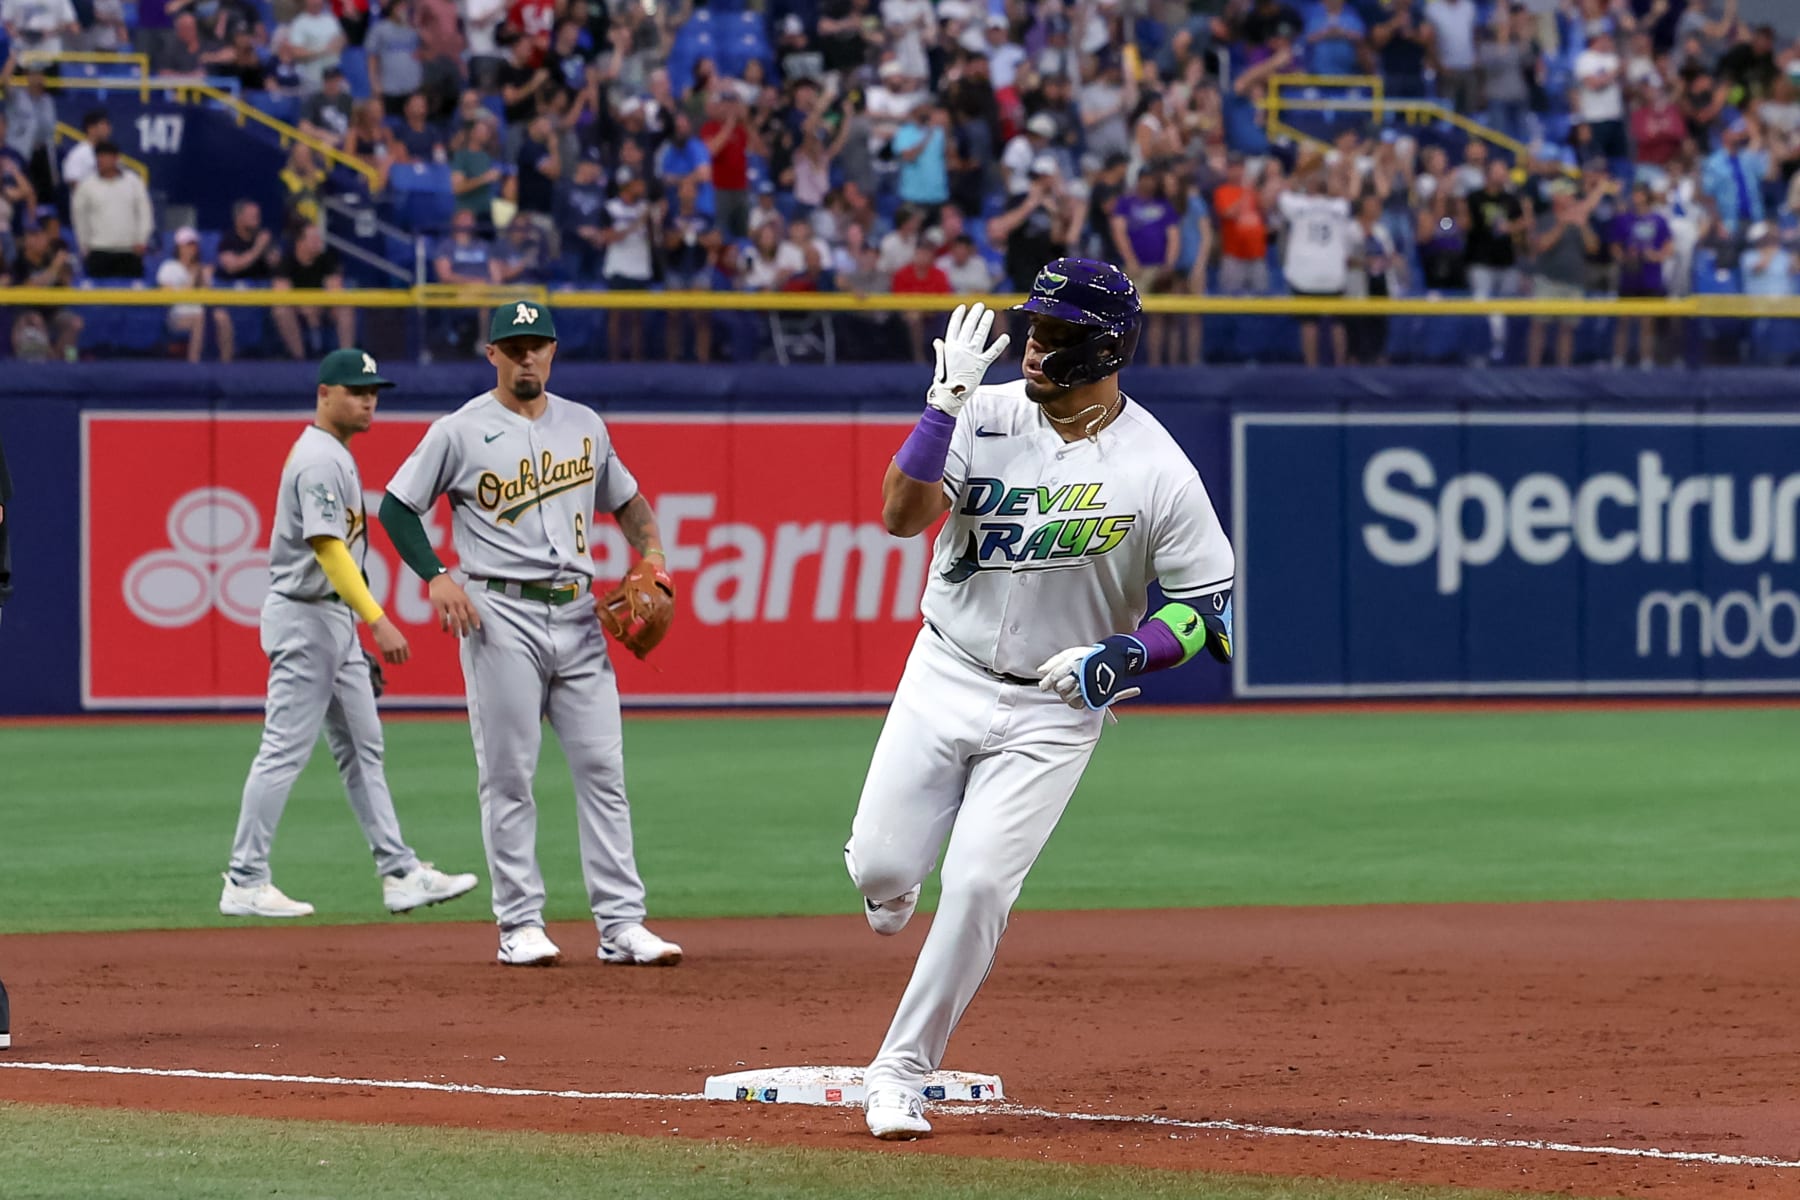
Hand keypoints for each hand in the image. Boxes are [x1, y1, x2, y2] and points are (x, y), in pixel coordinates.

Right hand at [371, 615, 410, 663]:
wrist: (381, 626)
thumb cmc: (390, 630)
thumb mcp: (399, 637)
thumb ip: (401, 644)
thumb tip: (402, 653)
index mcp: (404, 643)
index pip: (407, 656)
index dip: (404, 659)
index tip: (402, 660)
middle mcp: (399, 647)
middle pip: (401, 660)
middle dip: (399, 662)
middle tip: (396, 663)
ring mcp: (392, 649)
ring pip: (394, 660)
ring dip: (392, 662)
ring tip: (391, 662)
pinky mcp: (384, 650)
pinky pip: (387, 659)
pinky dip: (387, 660)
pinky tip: (387, 660)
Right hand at [428, 574, 481, 636]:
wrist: (439, 580)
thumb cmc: (451, 588)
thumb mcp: (461, 594)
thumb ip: (465, 604)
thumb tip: (469, 617)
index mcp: (465, 600)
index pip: (472, 611)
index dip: (475, 620)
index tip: (477, 628)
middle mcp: (458, 602)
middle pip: (464, 618)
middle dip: (465, 628)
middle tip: (465, 635)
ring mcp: (449, 604)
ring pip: (454, 619)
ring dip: (456, 629)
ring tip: (456, 636)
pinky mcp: (440, 605)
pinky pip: (443, 618)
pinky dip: (444, 625)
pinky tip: (445, 630)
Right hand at [926, 302, 1009, 416]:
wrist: (949, 395)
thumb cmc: (943, 380)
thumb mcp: (940, 362)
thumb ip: (941, 350)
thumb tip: (937, 340)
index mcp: (949, 346)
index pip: (954, 326)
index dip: (959, 316)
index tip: (963, 307)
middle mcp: (961, 348)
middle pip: (969, 327)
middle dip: (975, 315)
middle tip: (980, 306)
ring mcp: (971, 355)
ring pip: (980, 335)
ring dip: (985, 323)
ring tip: (990, 313)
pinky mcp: (981, 364)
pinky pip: (992, 352)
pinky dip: (999, 345)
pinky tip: (1006, 336)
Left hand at [1036, 639, 1143, 710]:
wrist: (1114, 661)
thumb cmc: (1089, 656)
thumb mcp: (1071, 654)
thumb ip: (1054, 662)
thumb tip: (1040, 671)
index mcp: (1073, 664)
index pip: (1054, 676)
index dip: (1046, 682)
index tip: (1043, 686)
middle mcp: (1079, 677)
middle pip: (1060, 687)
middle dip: (1059, 686)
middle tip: (1065, 682)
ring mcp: (1086, 688)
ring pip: (1066, 697)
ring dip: (1066, 694)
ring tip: (1073, 687)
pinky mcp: (1092, 698)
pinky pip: (1076, 704)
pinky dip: (1074, 701)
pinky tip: (1077, 695)